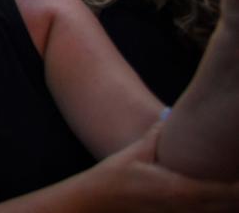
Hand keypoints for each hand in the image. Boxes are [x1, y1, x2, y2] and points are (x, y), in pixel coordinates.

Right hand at [79, 124, 238, 210]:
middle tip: (236, 174)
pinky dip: (212, 207)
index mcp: (181, 189)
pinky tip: (209, 199)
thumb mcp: (136, 153)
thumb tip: (168, 117)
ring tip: (229, 186)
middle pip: (230, 206)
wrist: (96, 201)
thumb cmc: (114, 177)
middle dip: (237, 192)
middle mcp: (186, 207)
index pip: (228, 192)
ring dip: (227, 202)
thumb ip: (155, 136)